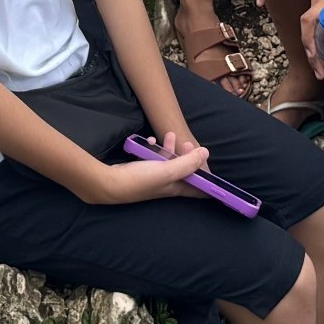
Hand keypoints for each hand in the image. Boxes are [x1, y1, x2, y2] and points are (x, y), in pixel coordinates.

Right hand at [84, 132, 211, 203]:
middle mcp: (169, 185)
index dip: (209, 180)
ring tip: (169, 134)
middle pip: (186, 171)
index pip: (201, 189)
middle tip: (186, 143)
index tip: (211, 164)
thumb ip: (187, 162)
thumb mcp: (168, 170)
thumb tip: (205, 153)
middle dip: (189, 156)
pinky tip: (152, 141)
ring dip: (171, 148)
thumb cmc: (141, 180)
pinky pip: (156, 159)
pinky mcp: (145, 171)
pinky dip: (156, 149)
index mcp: (178, 188)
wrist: (111, 183)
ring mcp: (157, 178)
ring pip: (170, 162)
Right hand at [304, 0, 323, 64]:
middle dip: (311, 52)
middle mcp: (316, 0)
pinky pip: (314, 19)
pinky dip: (317, 34)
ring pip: (309, 25)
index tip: (317, 62)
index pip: (308, 25)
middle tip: (320, 71)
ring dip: (313, 44)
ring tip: (321, 63)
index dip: (309, 45)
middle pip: (306, 29)